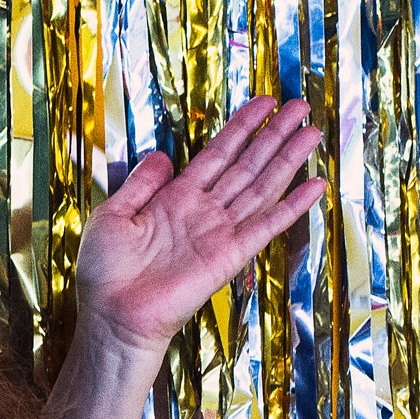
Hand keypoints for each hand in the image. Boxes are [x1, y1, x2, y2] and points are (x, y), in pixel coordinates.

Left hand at [46, 97, 324, 418]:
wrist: (113, 315)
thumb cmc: (105, 272)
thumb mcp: (113, 214)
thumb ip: (141, 183)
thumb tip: (164, 155)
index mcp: (176, 198)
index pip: (217, 154)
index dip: (241, 127)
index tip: (264, 103)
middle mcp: (203, 211)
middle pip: (247, 164)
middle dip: (274, 135)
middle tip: (301, 106)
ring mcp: (219, 232)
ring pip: (262, 186)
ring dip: (288, 159)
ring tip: (313, 131)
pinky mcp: (230, 255)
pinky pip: (266, 225)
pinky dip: (291, 206)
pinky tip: (315, 185)